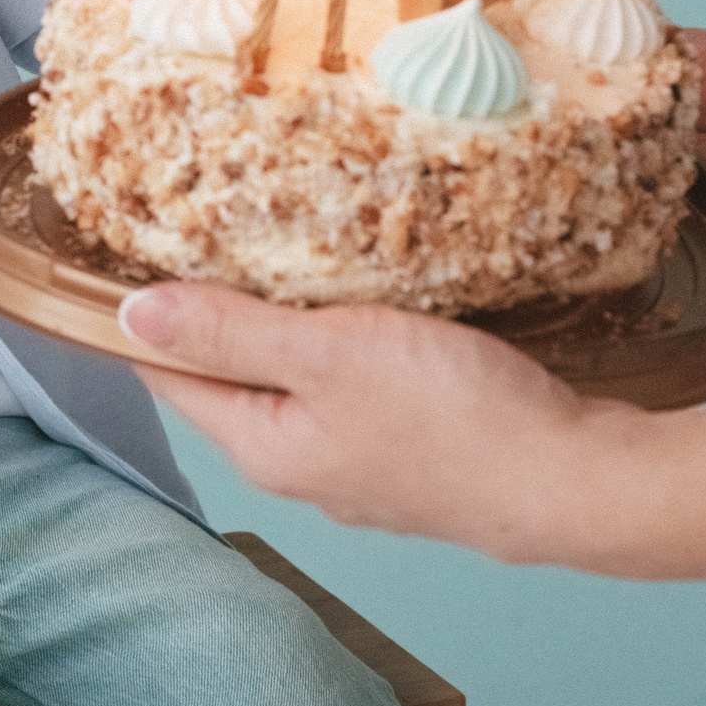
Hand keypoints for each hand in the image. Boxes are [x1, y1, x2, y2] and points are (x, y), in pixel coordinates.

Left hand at [120, 284, 635, 558]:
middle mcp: (301, 466)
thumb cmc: (454, 417)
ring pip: (297, 381)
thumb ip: (230, 331)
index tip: (132, 245)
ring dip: (286, 323)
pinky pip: (353, 389)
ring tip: (285, 250)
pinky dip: (344, 344)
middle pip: (231, 376)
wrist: (575, 480)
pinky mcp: (412, 453)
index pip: (170, 375)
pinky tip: (365, 307)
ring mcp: (359, 465)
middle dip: (218, 310)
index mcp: (263, 447)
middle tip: (209, 226)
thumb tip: (131, 315)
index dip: (144, 313)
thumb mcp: (328, 354)